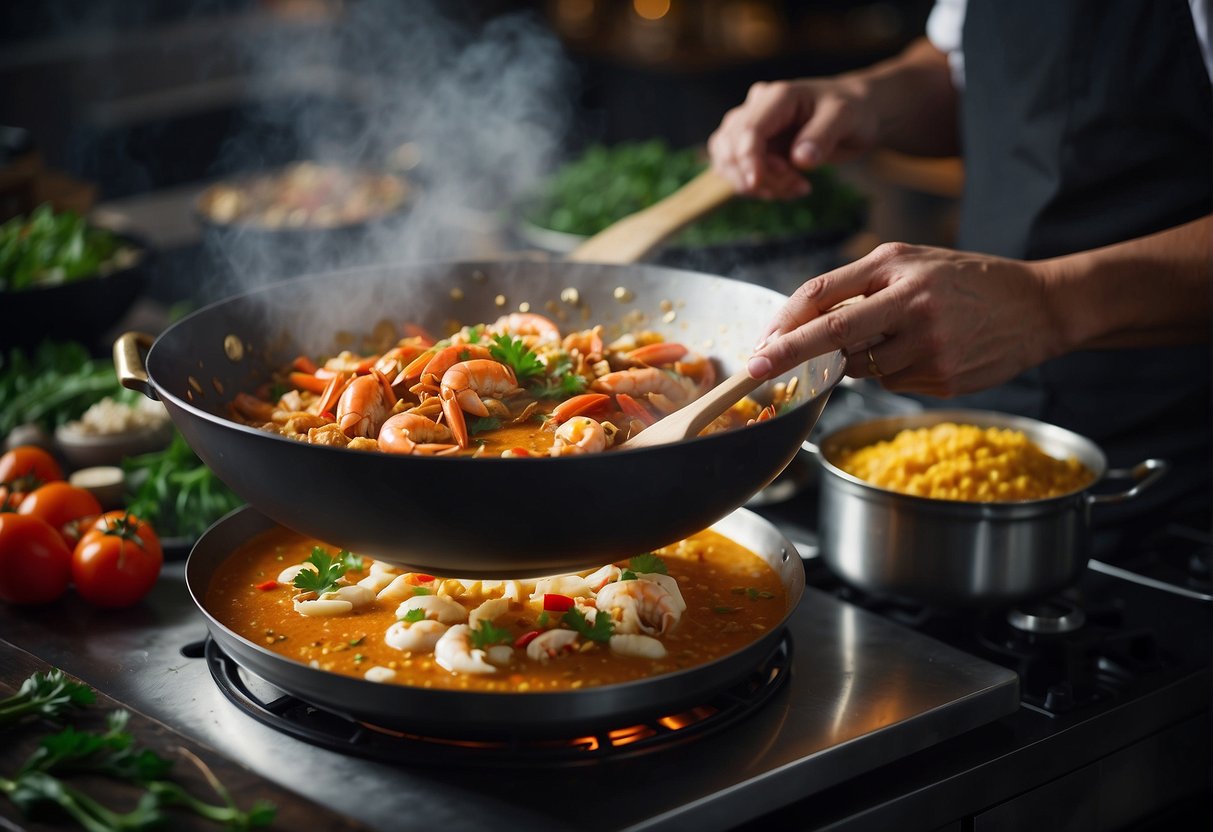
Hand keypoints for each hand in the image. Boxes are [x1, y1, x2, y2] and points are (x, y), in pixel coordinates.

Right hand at [707, 77, 877, 198]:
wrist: (855, 112)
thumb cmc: (852, 110)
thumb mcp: (846, 118)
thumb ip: (823, 135)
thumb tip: (800, 159)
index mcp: (777, 97)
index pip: (748, 130)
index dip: (747, 160)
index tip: (757, 184)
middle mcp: (756, 108)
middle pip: (732, 148)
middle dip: (759, 176)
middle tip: (798, 185)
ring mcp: (750, 127)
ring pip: (728, 162)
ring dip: (758, 185)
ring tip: (796, 186)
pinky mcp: (751, 146)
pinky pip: (737, 171)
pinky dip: (759, 186)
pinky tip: (787, 186)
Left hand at [746, 243, 1061, 396]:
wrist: (1038, 306)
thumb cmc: (963, 280)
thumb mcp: (910, 263)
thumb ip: (857, 286)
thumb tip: (800, 324)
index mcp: (896, 268)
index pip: (824, 294)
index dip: (786, 322)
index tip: (759, 344)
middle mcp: (911, 305)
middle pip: (832, 334)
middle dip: (789, 354)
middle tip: (754, 370)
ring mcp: (929, 346)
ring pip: (861, 366)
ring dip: (857, 360)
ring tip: (899, 336)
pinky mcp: (943, 378)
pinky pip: (892, 382)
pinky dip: (894, 370)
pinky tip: (926, 351)